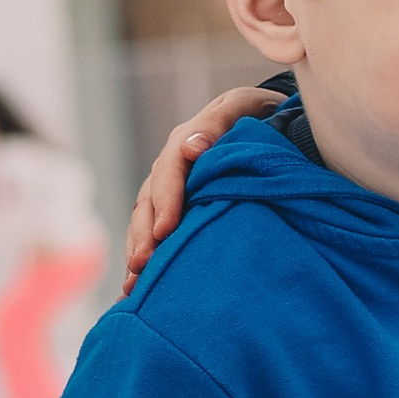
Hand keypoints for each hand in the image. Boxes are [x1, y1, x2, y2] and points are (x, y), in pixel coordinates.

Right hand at [125, 84, 280, 281]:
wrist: (264, 121)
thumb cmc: (259, 115)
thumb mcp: (244, 107)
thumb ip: (221, 123)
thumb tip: (194, 148)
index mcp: (187, 141)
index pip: (169, 172)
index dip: (167, 201)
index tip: (165, 231)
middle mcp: (171, 166)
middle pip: (148, 203)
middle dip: (144, 236)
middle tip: (143, 266)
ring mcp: (169, 188)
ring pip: (143, 222)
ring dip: (138, 252)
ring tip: (134, 285)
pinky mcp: (173, 208)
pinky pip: (151, 233)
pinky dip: (143, 259)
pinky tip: (135, 290)